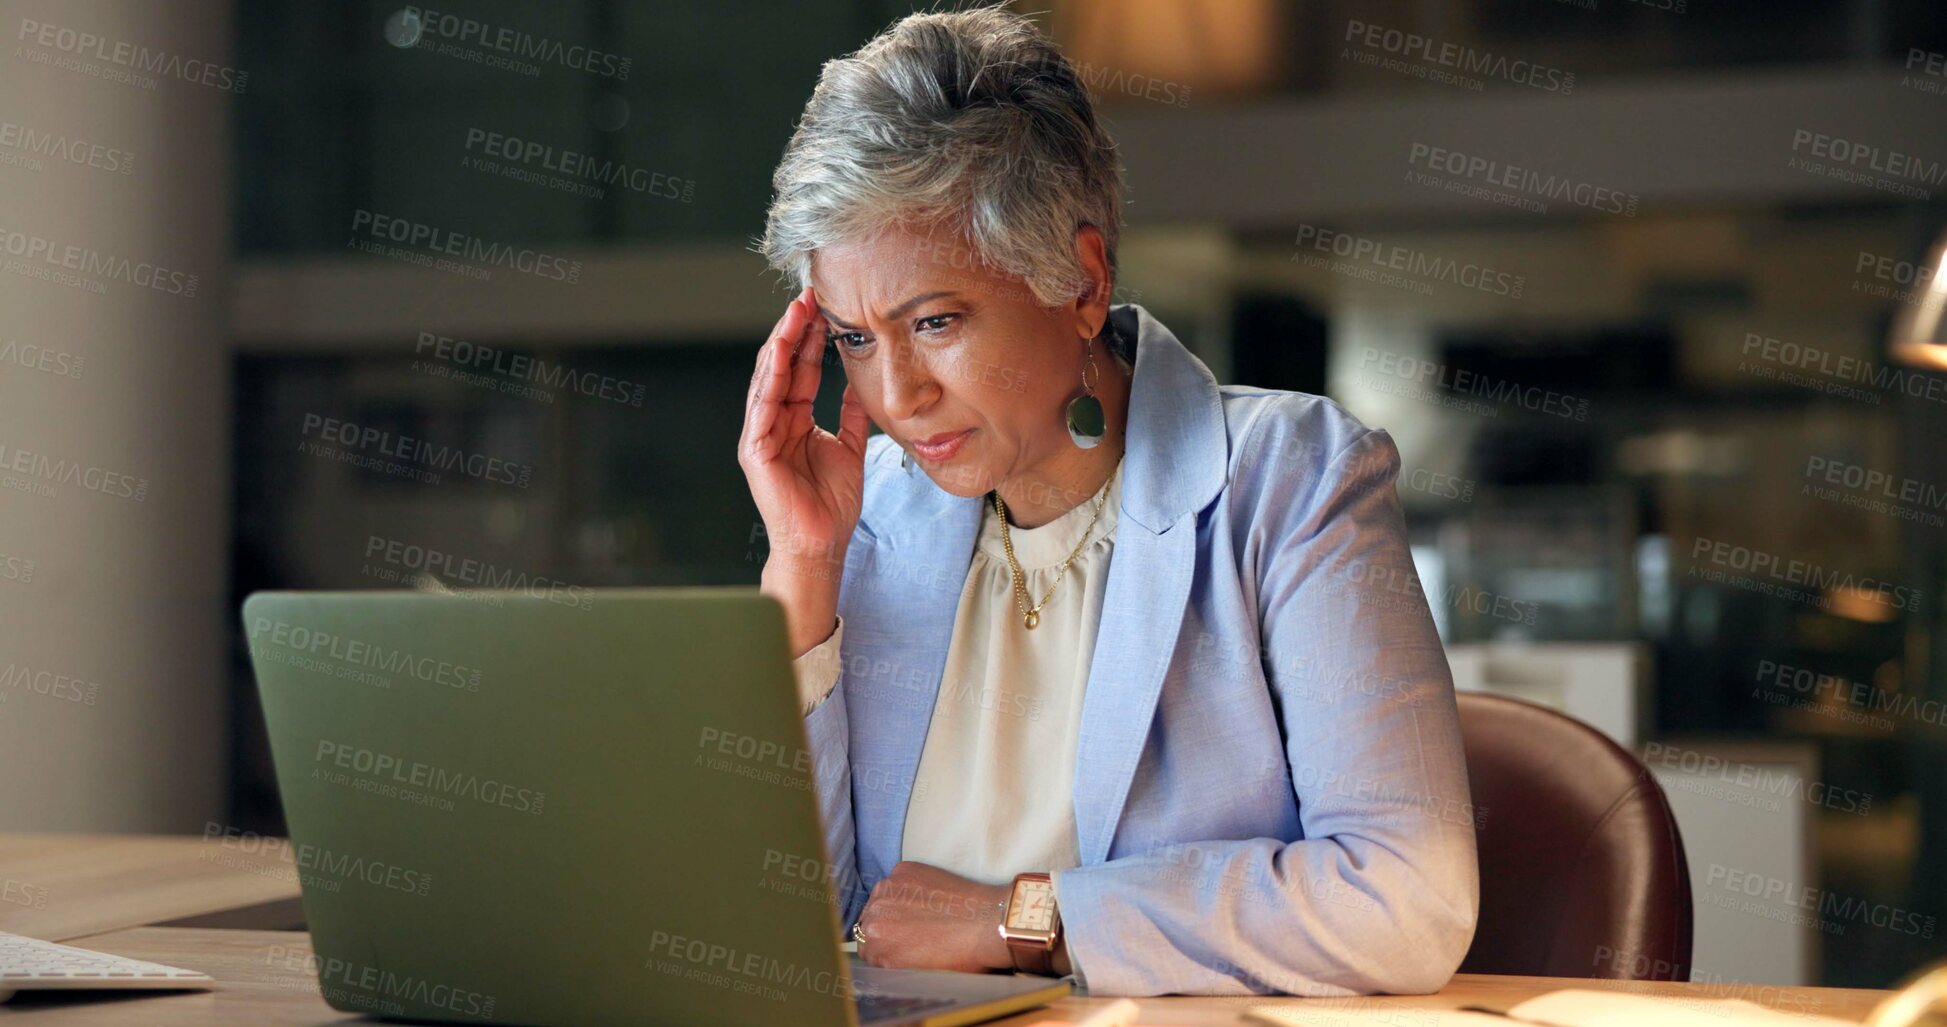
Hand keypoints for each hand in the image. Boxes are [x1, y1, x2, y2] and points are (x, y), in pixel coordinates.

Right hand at [738, 286, 869, 653]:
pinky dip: (770, 378)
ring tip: (794, 312)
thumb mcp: (850, 446)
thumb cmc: (832, 504)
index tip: (824, 307)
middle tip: (808, 295)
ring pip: (768, 379)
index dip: (810, 338)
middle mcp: (773, 422)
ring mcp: (761, 435)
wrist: (822, 543)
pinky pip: (762, 407)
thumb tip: (858, 383)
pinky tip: (779, 352)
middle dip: (793, 330)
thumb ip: (850, 414)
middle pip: (781, 366)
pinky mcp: (755, 451)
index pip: (799, 369)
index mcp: (794, 420)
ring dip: (780, 343)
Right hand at [855, 861, 1012, 973]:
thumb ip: (890, 962)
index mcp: (874, 945)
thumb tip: (884, 954)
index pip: (866, 948)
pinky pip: (897, 881)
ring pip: (881, 899)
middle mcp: (874, 914)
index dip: (886, 948)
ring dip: (894, 906)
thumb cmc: (958, 955)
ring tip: (924, 913)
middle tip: (914, 931)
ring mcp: (888, 888)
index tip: (901, 946)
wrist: (987, 925)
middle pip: (870, 921)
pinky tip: (930, 898)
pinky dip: (908, 888)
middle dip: (887, 927)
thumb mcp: (915, 972)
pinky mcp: (904, 870)